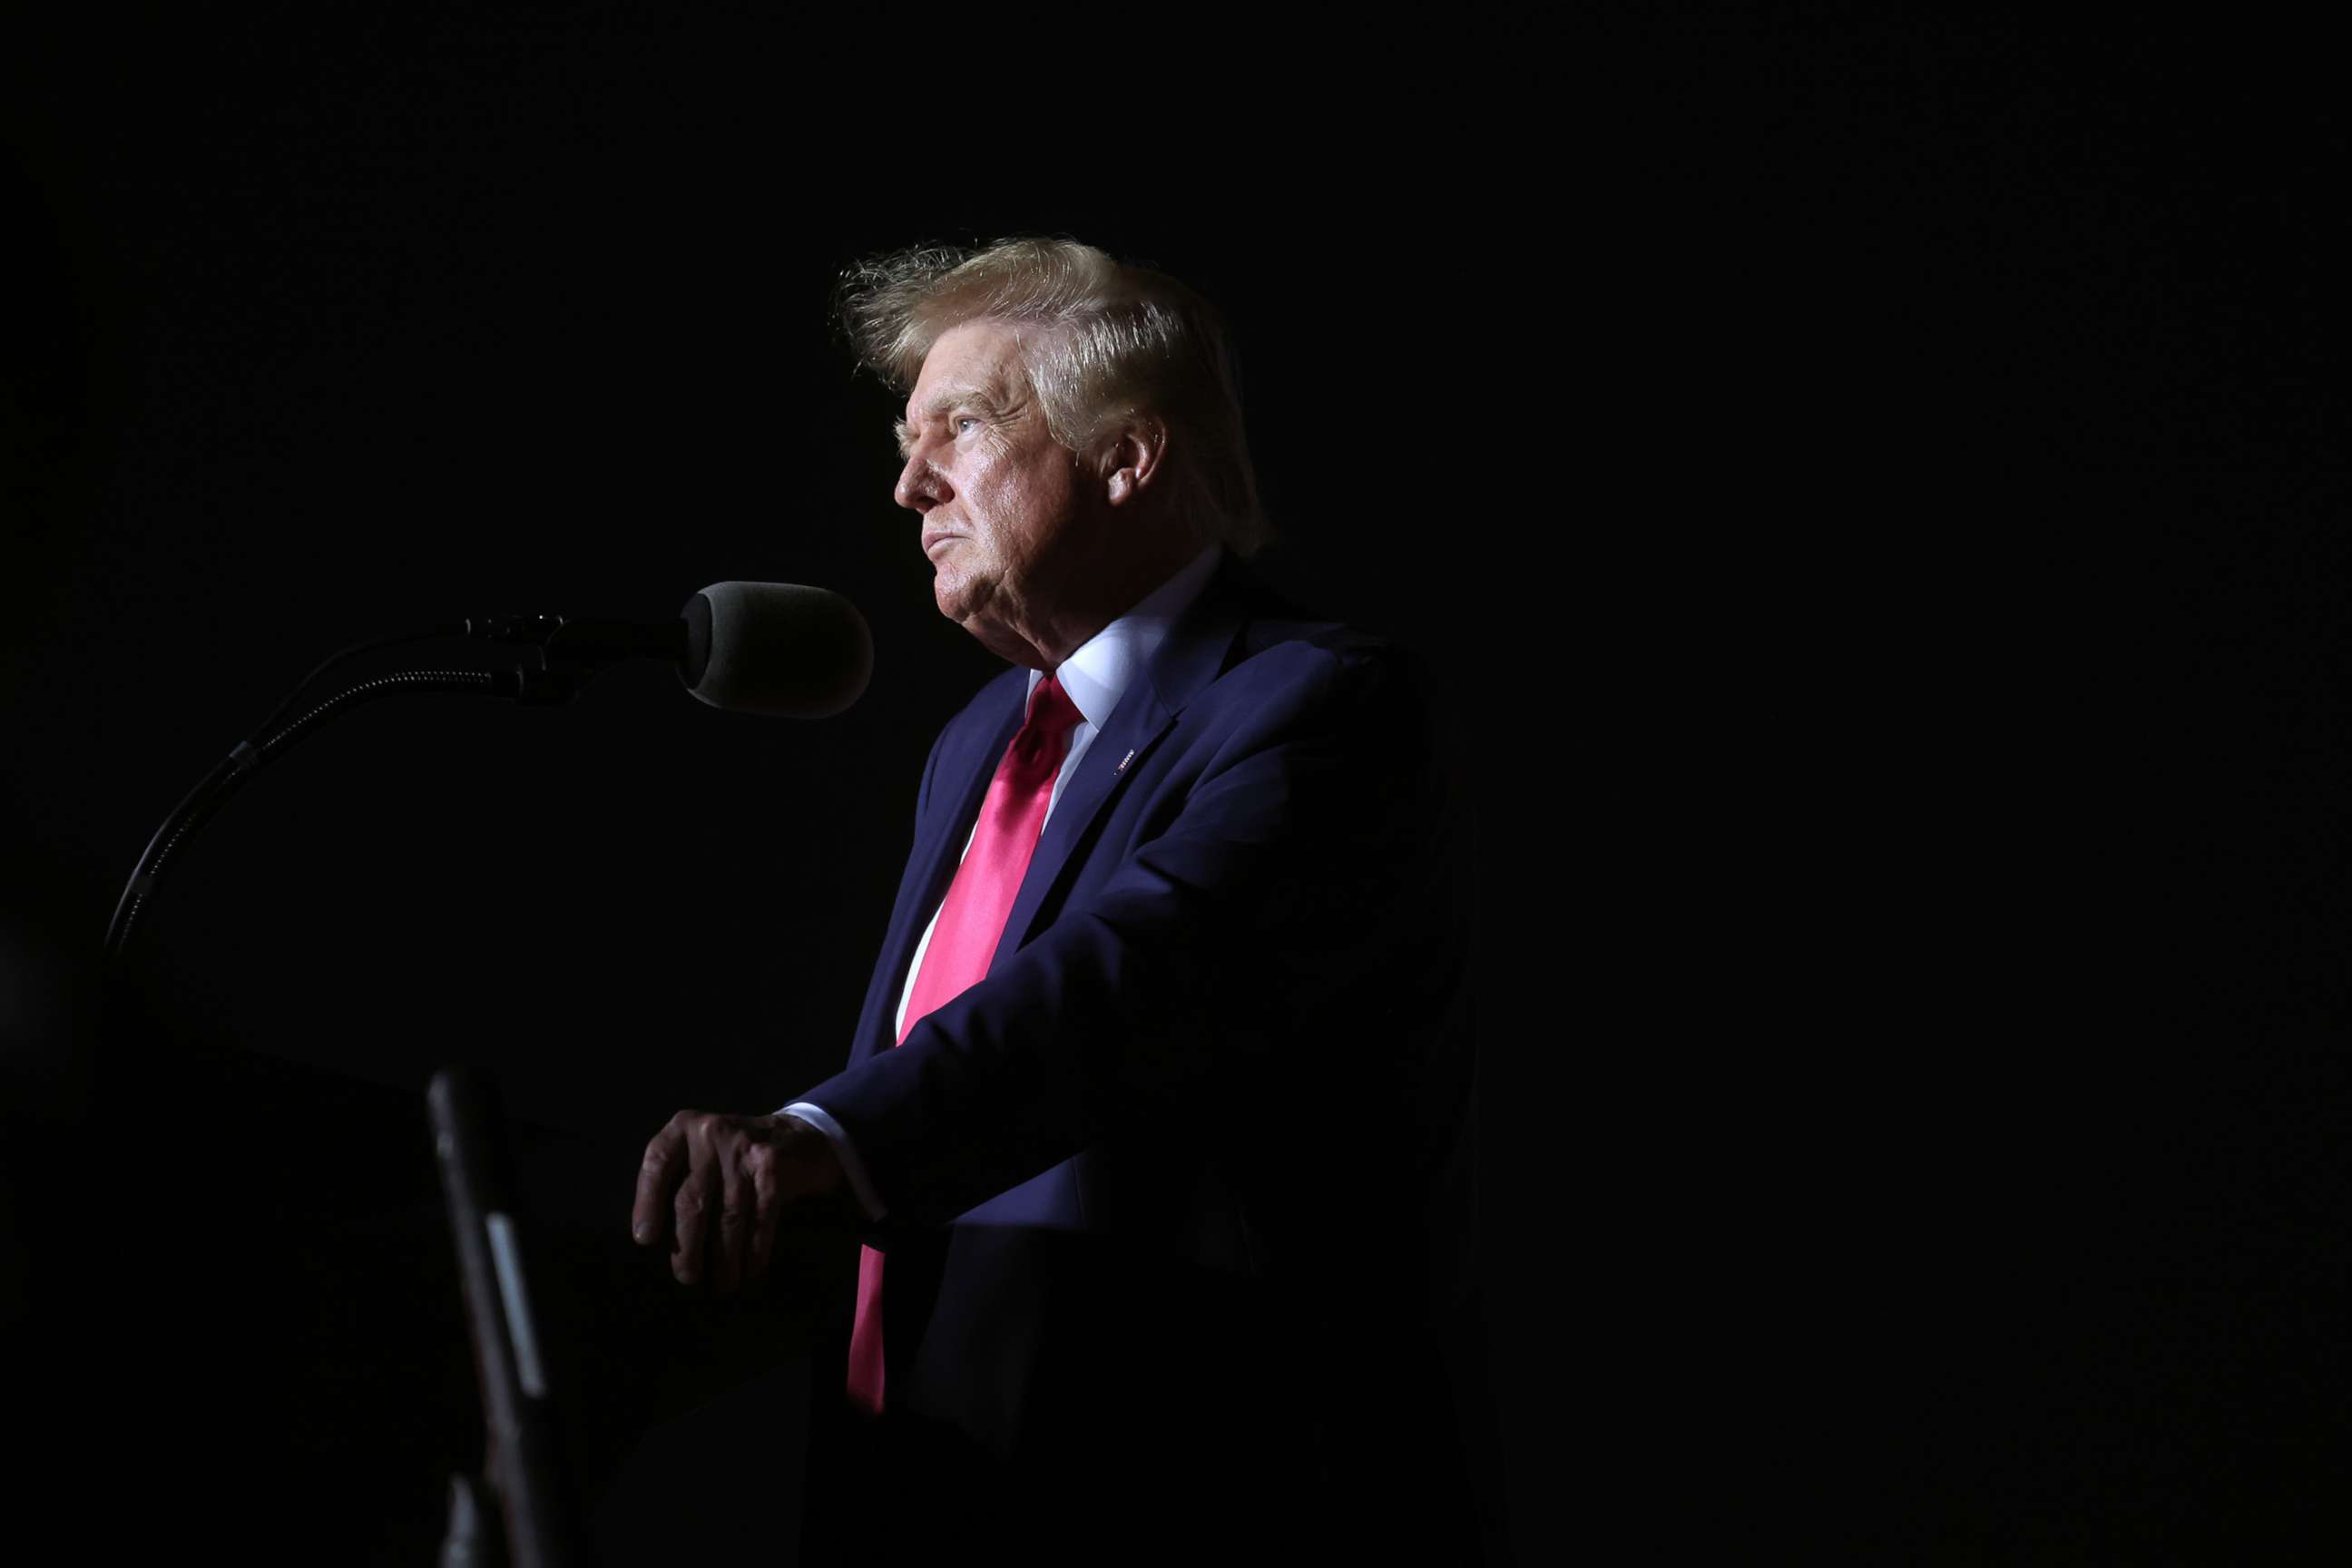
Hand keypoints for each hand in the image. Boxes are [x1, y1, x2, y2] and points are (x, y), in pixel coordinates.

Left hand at [631, 1111, 844, 1295]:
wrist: (797, 1136)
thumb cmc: (733, 1158)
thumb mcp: (700, 1153)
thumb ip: (678, 1181)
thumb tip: (660, 1243)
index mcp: (684, 1127)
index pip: (657, 1164)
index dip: (648, 1204)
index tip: (645, 1240)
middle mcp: (712, 1132)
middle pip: (692, 1199)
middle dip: (688, 1246)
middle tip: (687, 1277)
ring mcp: (745, 1147)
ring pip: (728, 1215)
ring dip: (724, 1257)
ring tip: (722, 1283)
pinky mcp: (773, 1166)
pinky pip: (760, 1217)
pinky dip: (755, 1248)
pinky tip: (750, 1268)